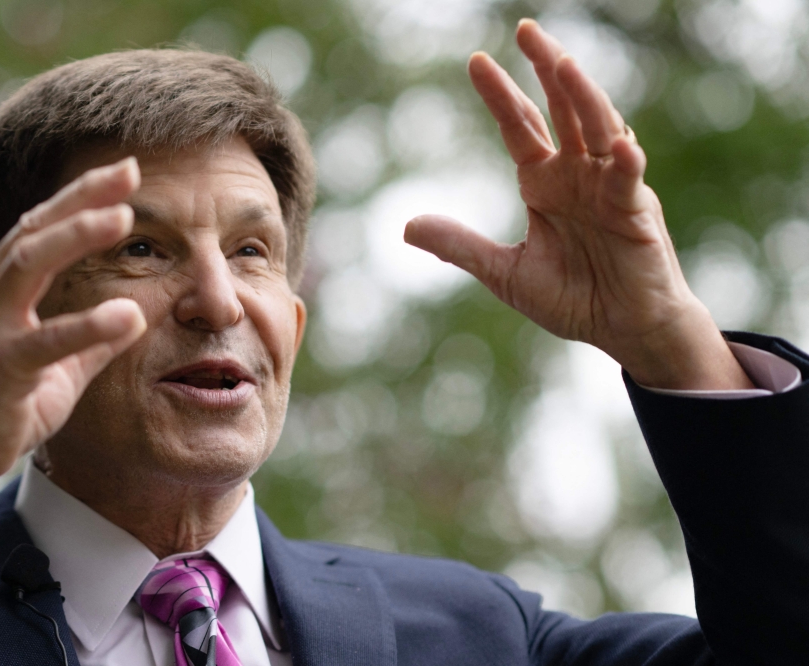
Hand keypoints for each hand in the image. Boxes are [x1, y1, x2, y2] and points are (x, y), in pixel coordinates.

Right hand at [0, 157, 146, 548]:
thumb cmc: (3, 402)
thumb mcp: (58, 362)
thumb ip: (97, 336)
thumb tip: (146, 311)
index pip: (39, 227)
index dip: (81, 197)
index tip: (124, 172)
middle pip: (35, 230)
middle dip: (82, 198)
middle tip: (128, 172)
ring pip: (30, 264)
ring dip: (77, 235)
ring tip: (124, 216)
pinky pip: (46, 340)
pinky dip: (89, 325)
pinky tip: (130, 315)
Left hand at [405, 20, 752, 391]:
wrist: (620, 331)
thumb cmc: (571, 298)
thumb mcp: (504, 272)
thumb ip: (460, 246)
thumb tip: (405, 225)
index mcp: (544, 183)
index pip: (521, 126)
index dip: (501, 96)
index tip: (476, 61)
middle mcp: (577, 174)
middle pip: (562, 110)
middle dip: (546, 69)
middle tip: (526, 30)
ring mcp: (608, 187)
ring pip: (598, 129)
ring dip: (584, 98)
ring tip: (564, 65)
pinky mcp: (636, 211)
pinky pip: (629, 180)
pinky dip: (624, 162)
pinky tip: (616, 146)